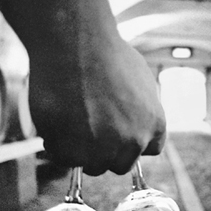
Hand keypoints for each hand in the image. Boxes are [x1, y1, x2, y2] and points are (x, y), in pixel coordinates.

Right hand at [29, 39, 165, 175]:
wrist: (75, 44)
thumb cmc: (107, 53)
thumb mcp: (143, 79)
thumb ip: (144, 106)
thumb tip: (139, 117)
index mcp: (154, 124)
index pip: (149, 149)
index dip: (131, 143)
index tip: (117, 135)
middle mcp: (134, 141)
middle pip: (121, 164)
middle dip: (107, 152)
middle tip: (89, 132)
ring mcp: (104, 149)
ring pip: (93, 166)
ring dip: (82, 152)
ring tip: (70, 126)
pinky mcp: (73, 151)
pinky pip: (66, 160)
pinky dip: (58, 148)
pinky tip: (55, 127)